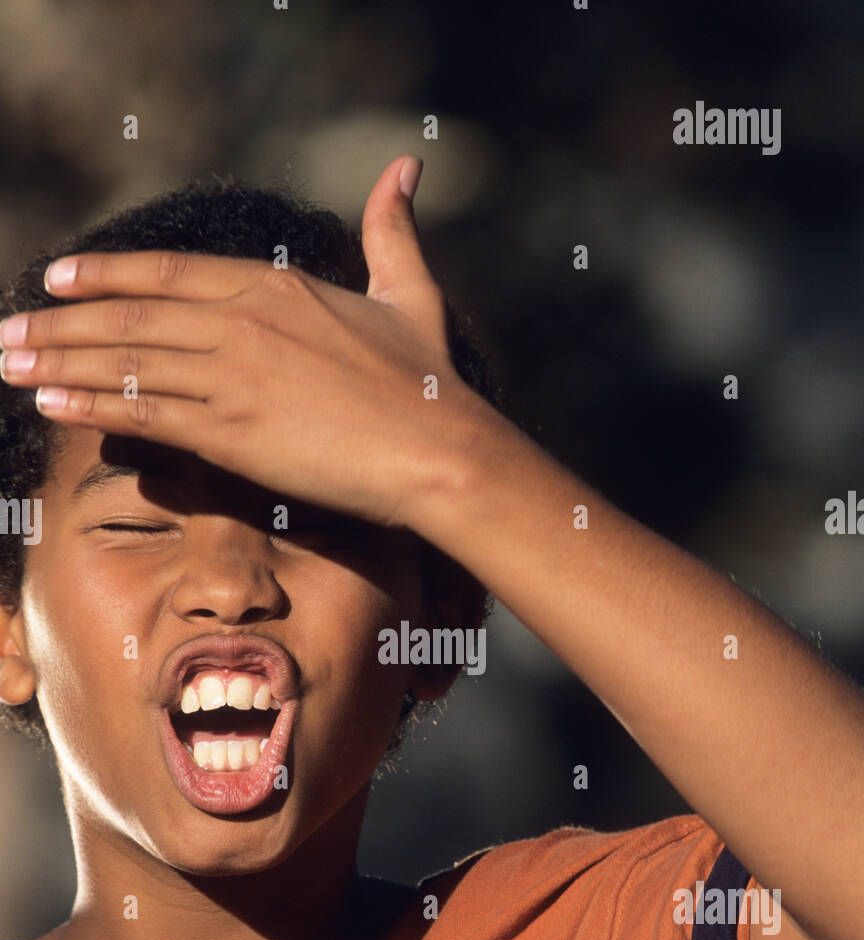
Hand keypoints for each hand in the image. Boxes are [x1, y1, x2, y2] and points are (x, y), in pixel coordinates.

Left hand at [0, 155, 481, 529]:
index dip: (105, 275)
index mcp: (275, 285)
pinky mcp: (233, 435)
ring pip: (126, 363)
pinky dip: (92, 406)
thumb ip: (392, 229)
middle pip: (129, 318)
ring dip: (59, 363)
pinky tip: (52, 404)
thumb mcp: (408, 290)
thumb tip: (406, 165)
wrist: (439, 448)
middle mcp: (242, 324)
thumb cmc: (429, 379)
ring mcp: (233, 378)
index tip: (57, 278)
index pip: (167, 272)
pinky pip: (146, 413)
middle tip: (6, 332)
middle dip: (58, 325)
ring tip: (9, 365)